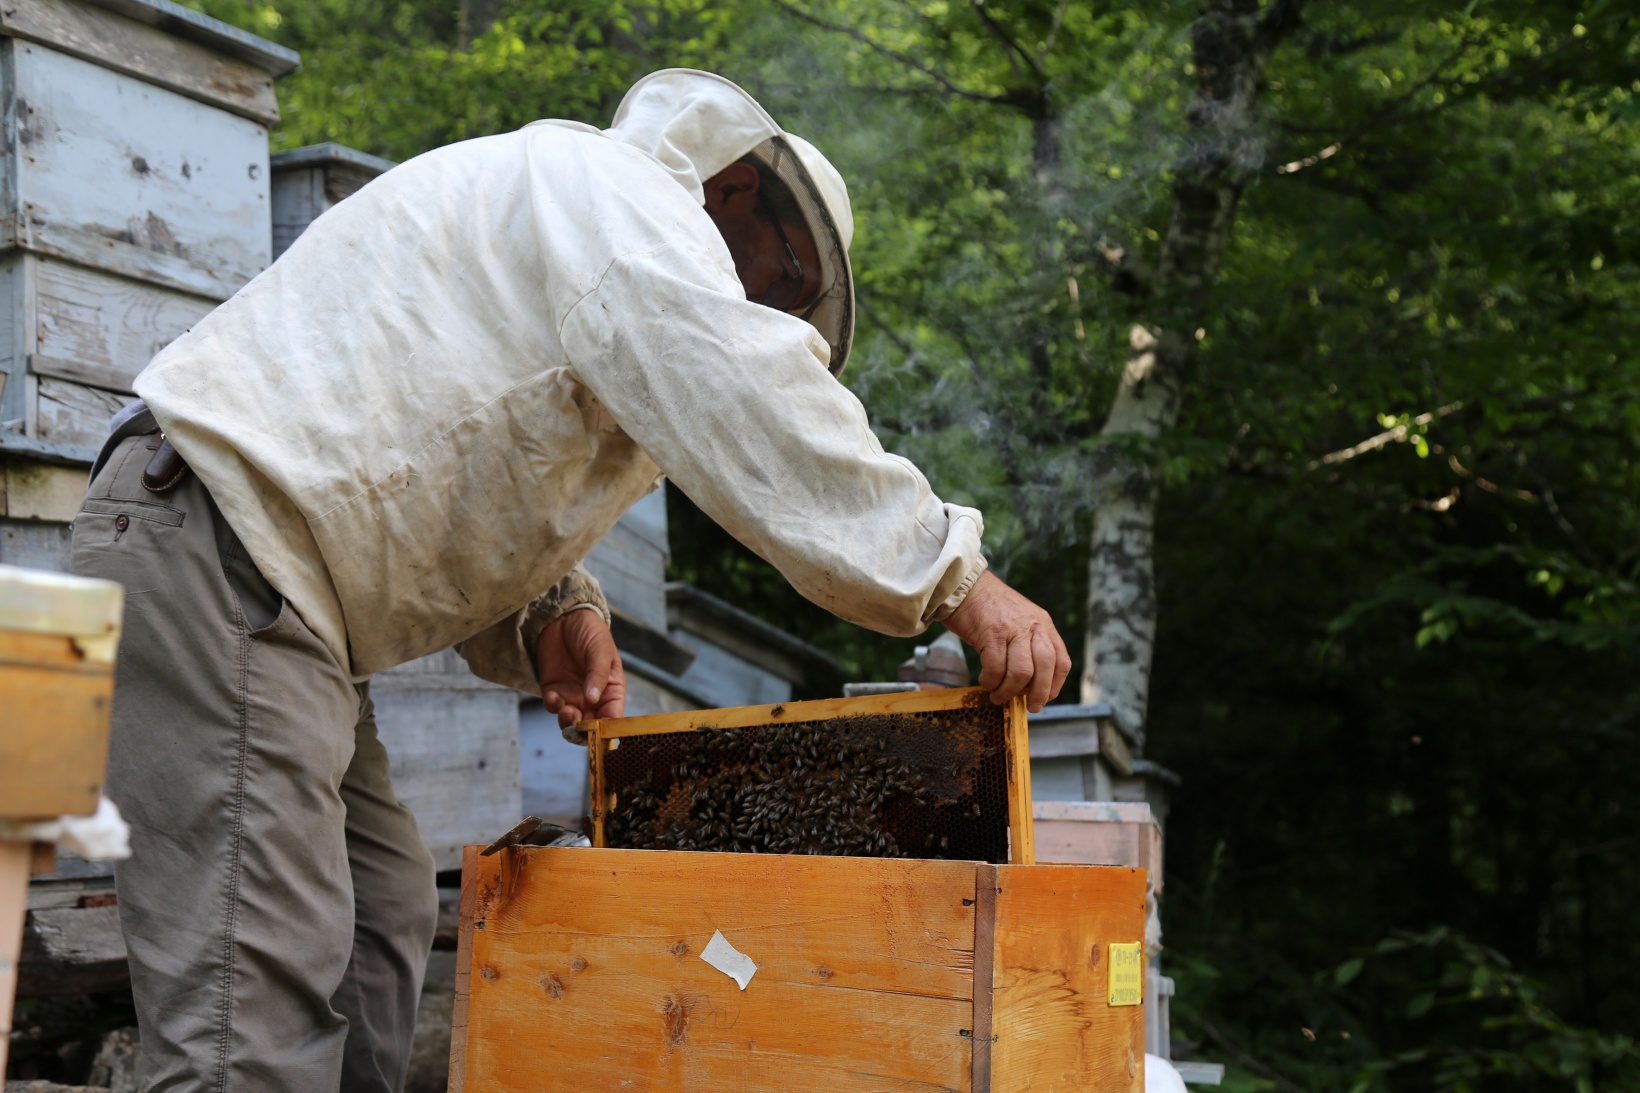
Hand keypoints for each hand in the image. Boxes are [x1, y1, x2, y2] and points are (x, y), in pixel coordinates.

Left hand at [537, 609, 625, 737]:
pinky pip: (553, 707)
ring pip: (571, 722)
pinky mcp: (554, 691)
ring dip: (568, 723)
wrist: (563, 617)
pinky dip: (553, 707)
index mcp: (612, 690)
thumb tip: (593, 699)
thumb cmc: (590, 631)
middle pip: (591, 726)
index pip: (613, 717)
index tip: (600, 731)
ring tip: (567, 711)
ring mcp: (573, 696)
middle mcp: (593, 698)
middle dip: (585, 731)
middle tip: (579, 727)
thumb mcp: (600, 650)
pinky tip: (554, 697)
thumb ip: (597, 675)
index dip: (608, 728)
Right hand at [943, 571, 1070, 712]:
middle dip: (1038, 694)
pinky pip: (996, 668)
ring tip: (998, 695)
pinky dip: (991, 681)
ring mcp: (1013, 629)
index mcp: (1043, 624)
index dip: (1054, 685)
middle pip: (1046, 668)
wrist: (964, 585)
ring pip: (1022, 672)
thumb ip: (1029, 644)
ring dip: (1010, 691)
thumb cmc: (988, 608)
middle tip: (1028, 707)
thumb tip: (1029, 683)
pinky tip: (985, 681)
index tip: (1043, 698)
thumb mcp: (1020, 621)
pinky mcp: (991, 633)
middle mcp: (1033, 626)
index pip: (1061, 661)